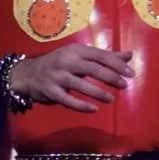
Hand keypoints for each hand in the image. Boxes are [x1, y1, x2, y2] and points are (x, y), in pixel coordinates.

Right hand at [12, 44, 133, 111]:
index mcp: (76, 50)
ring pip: (82, 85)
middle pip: (93, 69)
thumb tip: (129, 55)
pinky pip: (69, 100)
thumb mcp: (79, 56)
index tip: (130, 73)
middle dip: (111, 77)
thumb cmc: (59, 63)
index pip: (101, 55)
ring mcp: (58, 76)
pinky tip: (94, 109)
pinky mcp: (51, 91)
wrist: (28, 74)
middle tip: (124, 85)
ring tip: (111, 99)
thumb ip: (104, 57)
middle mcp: (67, 61)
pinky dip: (82, 106)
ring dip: (98, 93)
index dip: (117, 64)